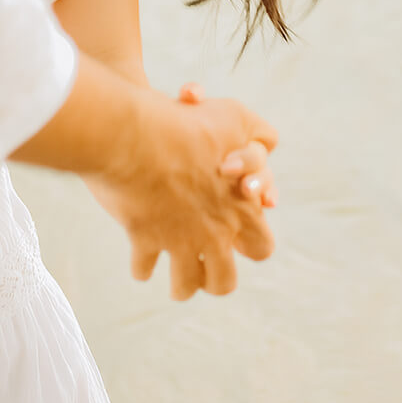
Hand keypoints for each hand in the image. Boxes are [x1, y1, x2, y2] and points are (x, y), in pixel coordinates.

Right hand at [87, 91, 277, 299]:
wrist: (134, 134)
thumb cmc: (185, 124)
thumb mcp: (233, 117)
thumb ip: (257, 134)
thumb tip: (267, 143)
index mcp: (241, 210)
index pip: (261, 247)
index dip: (250, 246)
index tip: (236, 243)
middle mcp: (214, 232)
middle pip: (224, 280)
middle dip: (215, 281)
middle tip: (206, 275)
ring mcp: (178, 239)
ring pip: (184, 285)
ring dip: (180, 286)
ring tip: (176, 285)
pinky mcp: (144, 238)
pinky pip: (143, 268)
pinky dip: (142, 267)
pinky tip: (141, 264)